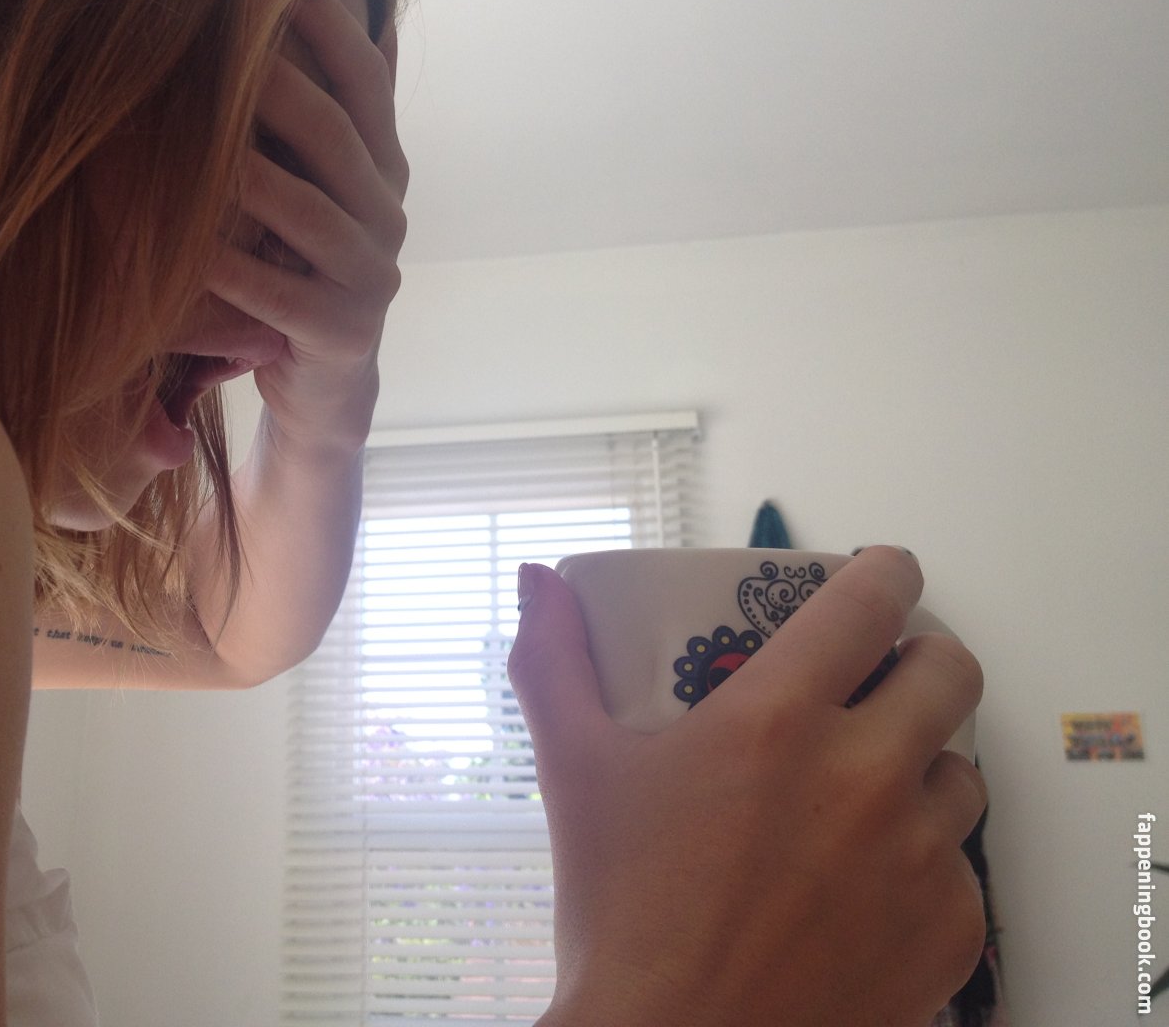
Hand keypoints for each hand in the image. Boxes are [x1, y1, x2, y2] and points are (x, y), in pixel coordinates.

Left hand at [202, 0, 408, 459]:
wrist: (323, 386)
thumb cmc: (304, 269)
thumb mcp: (325, 189)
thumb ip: (337, 116)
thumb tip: (367, 20)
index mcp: (384, 173)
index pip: (368, 88)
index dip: (332, 34)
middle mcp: (388, 219)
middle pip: (337, 139)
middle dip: (283, 88)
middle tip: (225, 41)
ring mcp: (371, 281)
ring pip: (310, 214)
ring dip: (252, 172)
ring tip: (196, 133)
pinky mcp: (339, 335)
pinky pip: (279, 295)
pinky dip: (231, 267)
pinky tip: (185, 243)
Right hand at [511, 546, 987, 1026]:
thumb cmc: (622, 914)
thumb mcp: (574, 772)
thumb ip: (553, 663)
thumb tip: (539, 583)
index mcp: (775, 719)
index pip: (871, 602)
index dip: (885, 572)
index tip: (879, 573)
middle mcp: (864, 776)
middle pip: (951, 672)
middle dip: (922, 660)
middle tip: (880, 680)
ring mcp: (916, 856)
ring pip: (962, 774)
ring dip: (923, 766)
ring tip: (864, 794)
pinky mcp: (951, 930)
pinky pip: (962, 869)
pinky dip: (922, 864)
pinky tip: (861, 885)